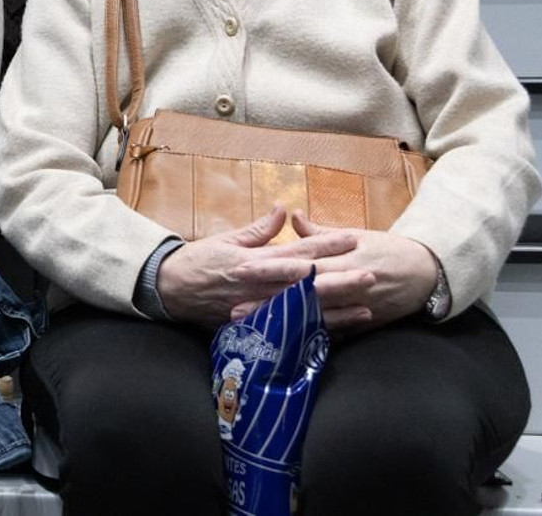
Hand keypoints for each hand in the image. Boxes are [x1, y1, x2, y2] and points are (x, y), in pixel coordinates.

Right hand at [156, 205, 358, 327]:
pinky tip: (336, 333)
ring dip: (337, 311)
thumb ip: (258, 229)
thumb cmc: (198, 261)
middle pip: (308, 285)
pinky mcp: (255, 327)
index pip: (298, 251)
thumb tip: (283, 210)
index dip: (326, 244)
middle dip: (342, 280)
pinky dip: (314, 332)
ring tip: (366, 309)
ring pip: (304, 312)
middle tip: (370, 275)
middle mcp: (260, 287)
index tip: (352, 238)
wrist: (171, 289)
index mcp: (254, 261)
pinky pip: (290, 332)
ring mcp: (259, 310)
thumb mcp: (226, 239)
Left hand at [233, 214, 437, 332]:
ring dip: (284, 321)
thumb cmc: (386, 249)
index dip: (269, 265)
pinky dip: (313, 336)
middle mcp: (346, 281)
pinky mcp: (364, 322)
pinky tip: (289, 343)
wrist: (428, 272)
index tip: (240, 267)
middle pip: (301, 291)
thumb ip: (318, 232)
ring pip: (313, 314)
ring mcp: (355, 304)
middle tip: (235, 306)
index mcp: (340, 256)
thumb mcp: (355, 235)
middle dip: (268, 299)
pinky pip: (335, 332)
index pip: (298, 261)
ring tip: (253, 329)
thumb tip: (291, 216)